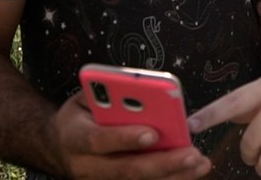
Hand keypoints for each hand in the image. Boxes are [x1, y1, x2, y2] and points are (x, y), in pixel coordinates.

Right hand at [52, 91, 211, 178]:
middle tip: (192, 154)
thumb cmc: (81, 115)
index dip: (125, 138)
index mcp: (75, 136)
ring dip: (172, 176)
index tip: (153, 133)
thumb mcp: (84, 97)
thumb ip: (108, 94)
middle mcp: (85, 166)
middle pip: (125, 169)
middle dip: (162, 163)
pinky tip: (190, 172)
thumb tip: (141, 89)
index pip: (98, 140)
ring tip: (200, 163)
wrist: (60, 145)